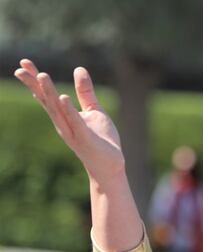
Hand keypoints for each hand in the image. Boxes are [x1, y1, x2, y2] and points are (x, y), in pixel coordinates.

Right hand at [14, 59, 125, 182]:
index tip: (24, 62)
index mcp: (63, 116)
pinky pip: (76, 123)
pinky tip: (63, 97)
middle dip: (34, 85)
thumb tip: (79, 69)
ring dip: (49, 93)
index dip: (35, 79)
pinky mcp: (85, 138)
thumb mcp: (93, 111)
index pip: (46, 95)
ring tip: (42, 75)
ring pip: (58, 111)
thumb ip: (85, 92)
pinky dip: (69, 110)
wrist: (110, 166)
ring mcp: (73, 131)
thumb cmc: (100, 139)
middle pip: (46, 101)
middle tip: (20, 68)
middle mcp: (63, 123)